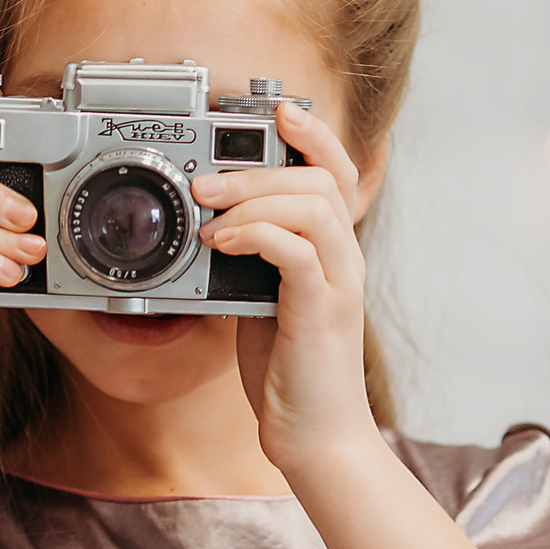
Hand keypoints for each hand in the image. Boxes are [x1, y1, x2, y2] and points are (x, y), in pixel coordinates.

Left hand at [193, 100, 378, 475]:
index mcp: (332, 252)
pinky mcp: (322, 310)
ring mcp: (338, 283)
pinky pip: (297, 251)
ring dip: (253, 196)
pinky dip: (256, 235)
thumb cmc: (290, 373)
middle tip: (205, 179)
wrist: (316, 437)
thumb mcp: (262, 302)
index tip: (277, 111)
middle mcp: (344, 259)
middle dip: (260, 165)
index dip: (313, 135)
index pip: (336, 173)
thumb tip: (211, 228)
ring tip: (206, 210)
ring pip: (313, 205)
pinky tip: (222, 242)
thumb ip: (251, 263)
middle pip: (323, 178)